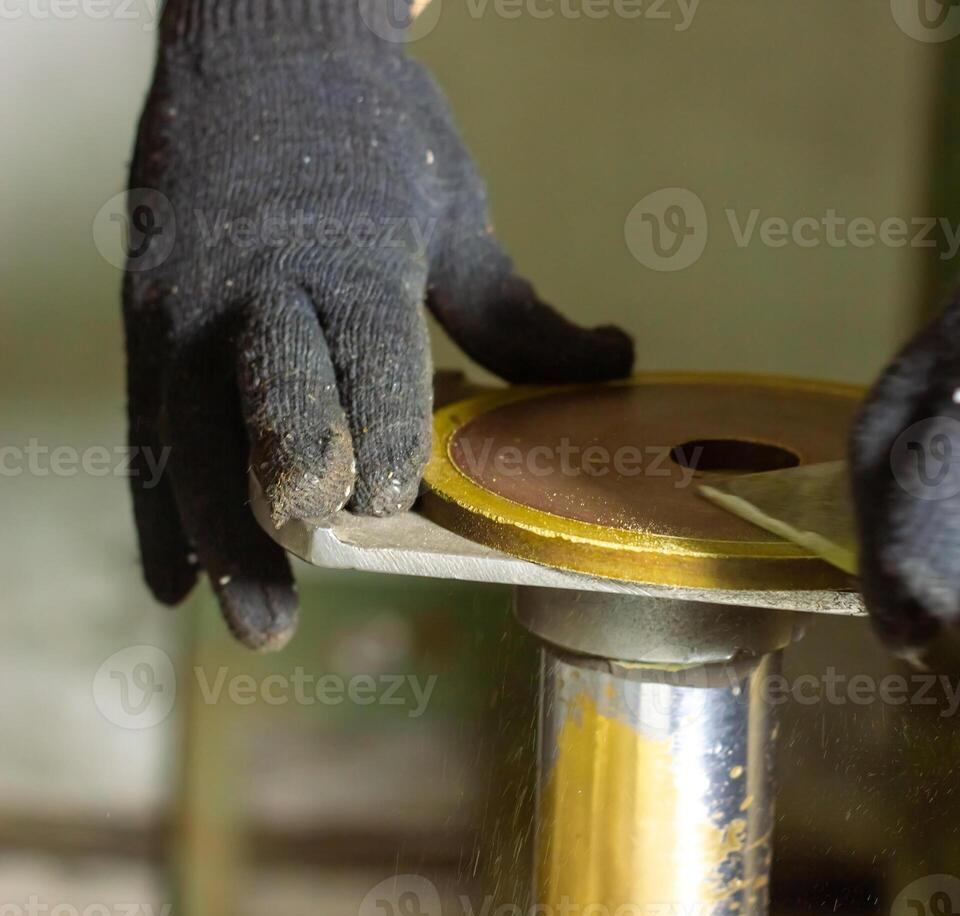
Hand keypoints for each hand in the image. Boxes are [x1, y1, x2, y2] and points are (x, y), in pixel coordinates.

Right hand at [123, 0, 632, 648]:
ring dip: (222, 533)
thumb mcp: (453, 213)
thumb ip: (518, 312)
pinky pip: (150, 427)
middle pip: (267, 392)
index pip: (367, 352)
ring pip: (195, 431)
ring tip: (258, 622)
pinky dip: (158, 508)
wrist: (260, 40)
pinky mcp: (148, 313)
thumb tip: (618, 365)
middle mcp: (256, 279)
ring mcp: (188, 298)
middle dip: (292, 478)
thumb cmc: (372, 133)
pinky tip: (173, 582)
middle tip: (318, 556)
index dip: (383, 427)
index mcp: (347, 250)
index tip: (394, 497)